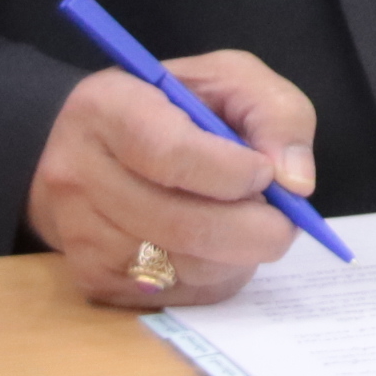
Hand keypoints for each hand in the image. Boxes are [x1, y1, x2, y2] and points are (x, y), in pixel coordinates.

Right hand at [24, 51, 314, 309]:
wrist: (98, 148)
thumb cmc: (174, 107)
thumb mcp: (230, 80)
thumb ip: (276, 113)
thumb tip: (295, 182)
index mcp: (106, 109)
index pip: (172, 154)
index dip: (233, 172)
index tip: (267, 174)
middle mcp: (79, 175)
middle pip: (184, 225)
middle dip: (256, 228)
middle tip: (285, 219)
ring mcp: (81, 236)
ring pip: (187, 268)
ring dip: (240, 253)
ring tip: (248, 222)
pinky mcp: (95, 282)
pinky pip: (180, 295)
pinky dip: (218, 275)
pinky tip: (218, 244)